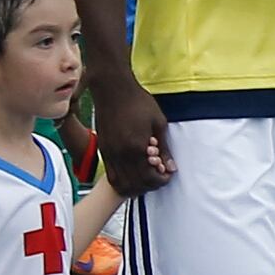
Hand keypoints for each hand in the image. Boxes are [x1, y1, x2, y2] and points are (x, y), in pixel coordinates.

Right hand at [100, 77, 173, 193]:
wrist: (112, 89)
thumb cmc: (137, 102)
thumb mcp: (158, 123)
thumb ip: (164, 148)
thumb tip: (171, 167)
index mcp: (136, 147)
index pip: (149, 178)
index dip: (161, 180)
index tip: (167, 174)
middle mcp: (120, 154)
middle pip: (135, 185)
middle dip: (150, 184)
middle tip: (159, 176)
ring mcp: (109, 153)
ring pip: (120, 184)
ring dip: (135, 186)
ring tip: (145, 176)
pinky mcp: (102, 150)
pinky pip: (110, 175)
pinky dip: (122, 180)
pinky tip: (132, 172)